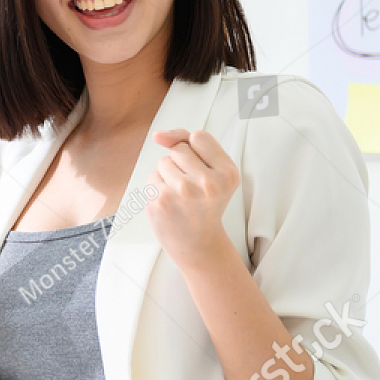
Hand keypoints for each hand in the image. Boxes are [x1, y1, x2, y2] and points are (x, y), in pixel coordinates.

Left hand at [145, 129, 239, 269]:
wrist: (198, 244)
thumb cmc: (205, 203)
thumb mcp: (214, 172)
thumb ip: (188, 143)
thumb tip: (158, 136)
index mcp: (227, 173)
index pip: (199, 137)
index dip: (196, 150)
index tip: (202, 169)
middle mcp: (207, 183)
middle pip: (179, 149)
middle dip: (181, 164)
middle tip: (193, 187)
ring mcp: (182, 193)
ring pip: (163, 162)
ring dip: (168, 175)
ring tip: (181, 196)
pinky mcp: (161, 201)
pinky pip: (152, 177)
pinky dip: (158, 187)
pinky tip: (170, 204)